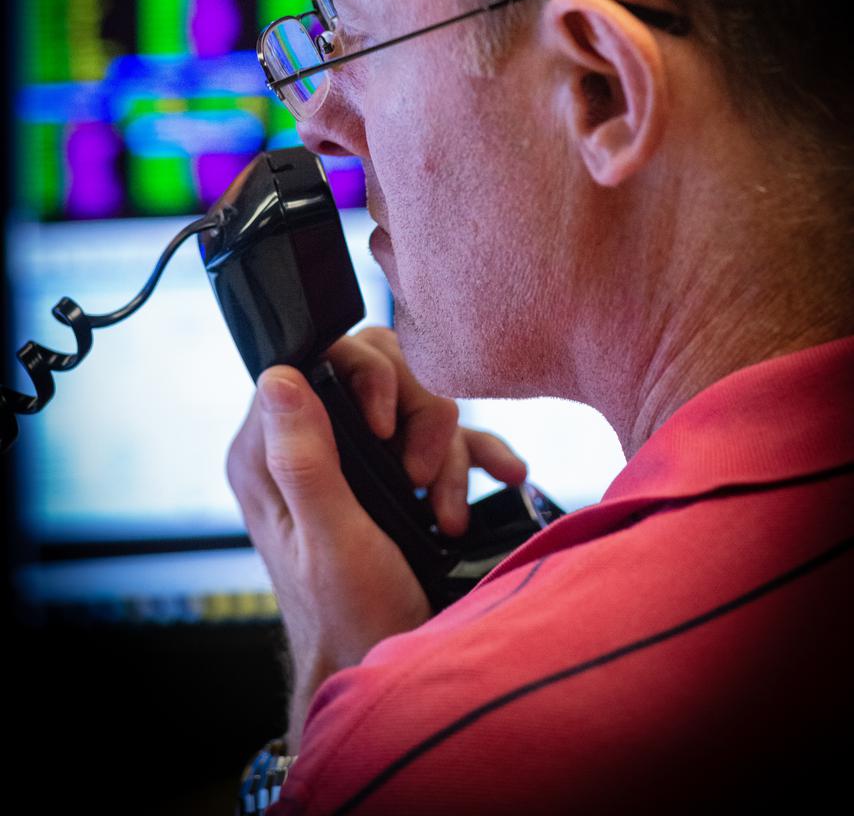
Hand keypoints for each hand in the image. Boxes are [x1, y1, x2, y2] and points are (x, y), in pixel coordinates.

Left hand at [226, 327, 526, 746]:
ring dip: (446, 453)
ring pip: (416, 403)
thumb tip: (277, 375)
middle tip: (421, 475)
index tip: (386, 425)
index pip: (313, 360)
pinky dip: (477, 454)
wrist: (397, 667)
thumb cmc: (352, 618)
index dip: (363, 376)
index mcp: (270, 455)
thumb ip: (304, 459)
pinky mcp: (398, 475)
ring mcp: (358, 459)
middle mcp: (311, 446)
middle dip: (416, 416)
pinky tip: (505, 476)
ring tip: (448, 514)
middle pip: (376, 372)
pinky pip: (445, 435)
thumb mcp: (332, 539)